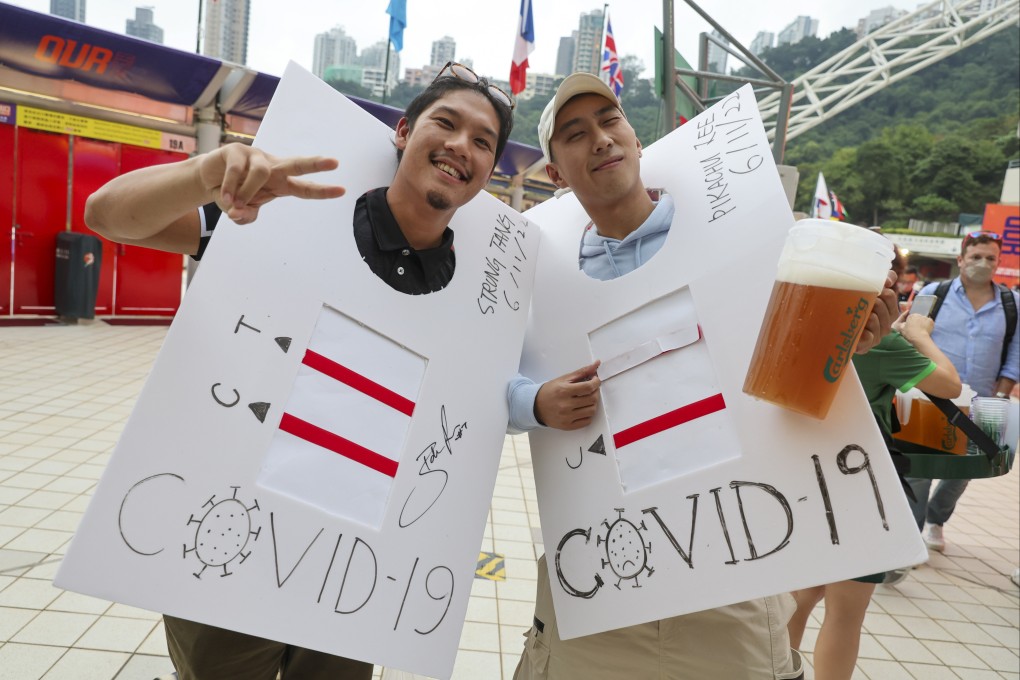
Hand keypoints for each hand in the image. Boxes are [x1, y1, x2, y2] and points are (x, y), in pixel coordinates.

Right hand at [200, 144, 345, 223]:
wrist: (208, 180)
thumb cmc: (234, 195)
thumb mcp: (241, 212)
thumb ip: (245, 217)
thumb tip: (238, 213)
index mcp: (280, 183)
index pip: (304, 188)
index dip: (322, 190)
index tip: (342, 191)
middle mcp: (273, 167)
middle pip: (298, 164)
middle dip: (316, 164)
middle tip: (335, 162)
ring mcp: (255, 156)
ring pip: (261, 172)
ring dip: (247, 192)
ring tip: (235, 204)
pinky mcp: (236, 151)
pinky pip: (237, 170)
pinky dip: (230, 187)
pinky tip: (224, 196)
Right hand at [534, 361, 601, 430]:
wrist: (536, 406)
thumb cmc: (550, 391)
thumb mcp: (564, 379)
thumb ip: (582, 372)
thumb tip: (597, 364)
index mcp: (564, 391)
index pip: (588, 387)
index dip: (596, 383)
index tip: (595, 380)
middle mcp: (565, 405)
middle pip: (592, 399)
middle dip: (595, 392)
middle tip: (592, 389)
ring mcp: (566, 417)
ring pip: (592, 411)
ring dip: (593, 403)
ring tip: (587, 399)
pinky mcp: (567, 426)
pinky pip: (587, 421)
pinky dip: (588, 414)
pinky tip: (583, 409)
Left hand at [856, 271, 897, 353]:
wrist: (836, 330)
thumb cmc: (856, 307)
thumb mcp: (872, 289)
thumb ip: (885, 278)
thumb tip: (889, 280)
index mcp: (890, 311)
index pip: (889, 295)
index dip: (878, 290)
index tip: (868, 290)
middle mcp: (886, 324)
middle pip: (881, 305)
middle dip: (869, 300)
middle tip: (857, 300)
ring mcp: (877, 336)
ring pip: (874, 319)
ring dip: (864, 314)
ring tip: (855, 313)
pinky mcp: (866, 346)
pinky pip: (869, 338)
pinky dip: (864, 333)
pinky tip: (858, 329)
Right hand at [897, 312, 934, 342]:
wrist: (919, 338)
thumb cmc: (909, 334)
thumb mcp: (901, 328)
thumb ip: (902, 324)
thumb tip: (904, 323)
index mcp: (911, 316)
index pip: (911, 317)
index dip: (911, 322)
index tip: (911, 327)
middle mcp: (918, 315)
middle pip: (918, 317)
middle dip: (917, 322)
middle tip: (916, 329)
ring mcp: (925, 317)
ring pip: (924, 320)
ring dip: (923, 323)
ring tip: (921, 330)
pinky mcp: (931, 321)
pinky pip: (929, 322)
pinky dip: (928, 325)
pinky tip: (926, 330)